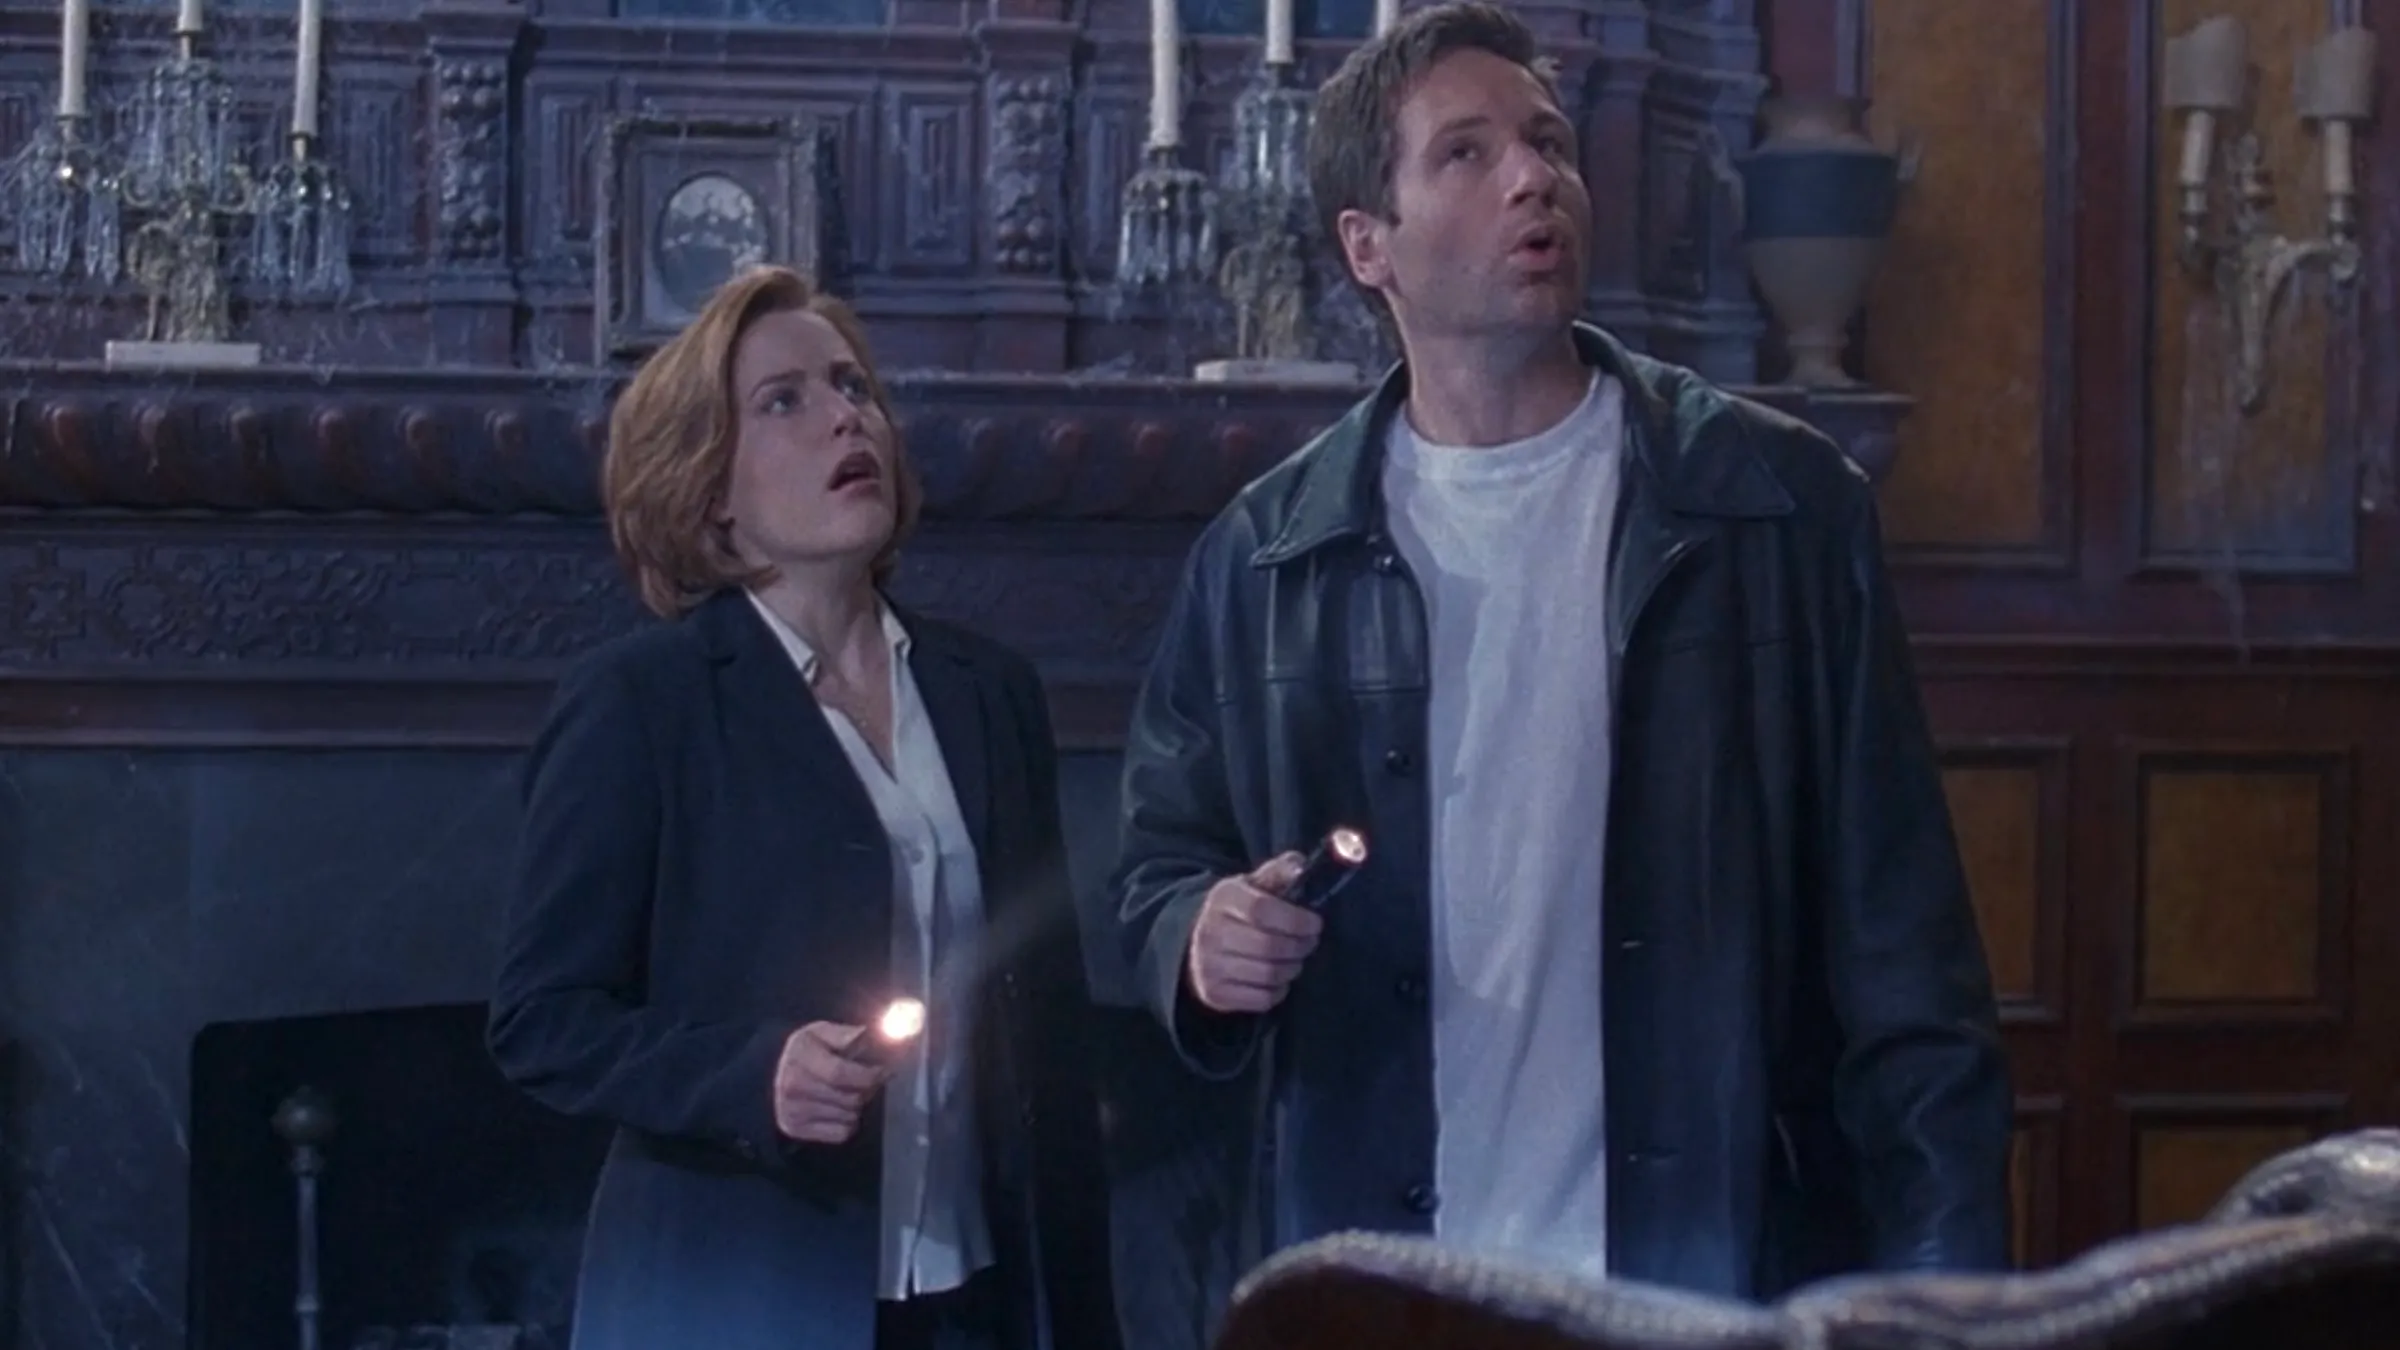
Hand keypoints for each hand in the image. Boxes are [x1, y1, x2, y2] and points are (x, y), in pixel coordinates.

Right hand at [773, 1021, 888, 1143]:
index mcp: (800, 1056)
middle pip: (850, 1098)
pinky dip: (848, 1123)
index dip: (868, 1074)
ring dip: (858, 1106)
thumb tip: (864, 1036)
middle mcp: (792, 1086)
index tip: (882, 1071)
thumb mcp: (821, 1033)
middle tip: (867, 1081)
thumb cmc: (806, 1051)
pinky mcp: (795, 1129)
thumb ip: (844, 1034)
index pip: (840, 1074)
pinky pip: (842, 1133)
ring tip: (849, 1092)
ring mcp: (792, 1111)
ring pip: (850, 1116)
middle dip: (868, 1089)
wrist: (771, 1074)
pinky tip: (839, 1109)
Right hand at [1185, 853, 1324, 1013]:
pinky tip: (1279, 978)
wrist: (1193, 944)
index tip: (1315, 923)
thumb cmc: (1236, 911)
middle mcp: (1211, 933)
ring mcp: (1209, 966)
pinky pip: (1261, 1000)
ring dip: (1292, 968)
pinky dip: (1279, 991)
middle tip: (1310, 942)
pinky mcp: (1214, 994)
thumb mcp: (1252, 885)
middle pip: (1269, 947)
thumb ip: (1278, 872)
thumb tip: (1300, 864)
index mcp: (1223, 899)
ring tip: (1295, 959)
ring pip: (1268, 975)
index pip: (1263, 910)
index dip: (1296, 920)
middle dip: (1300, 946)